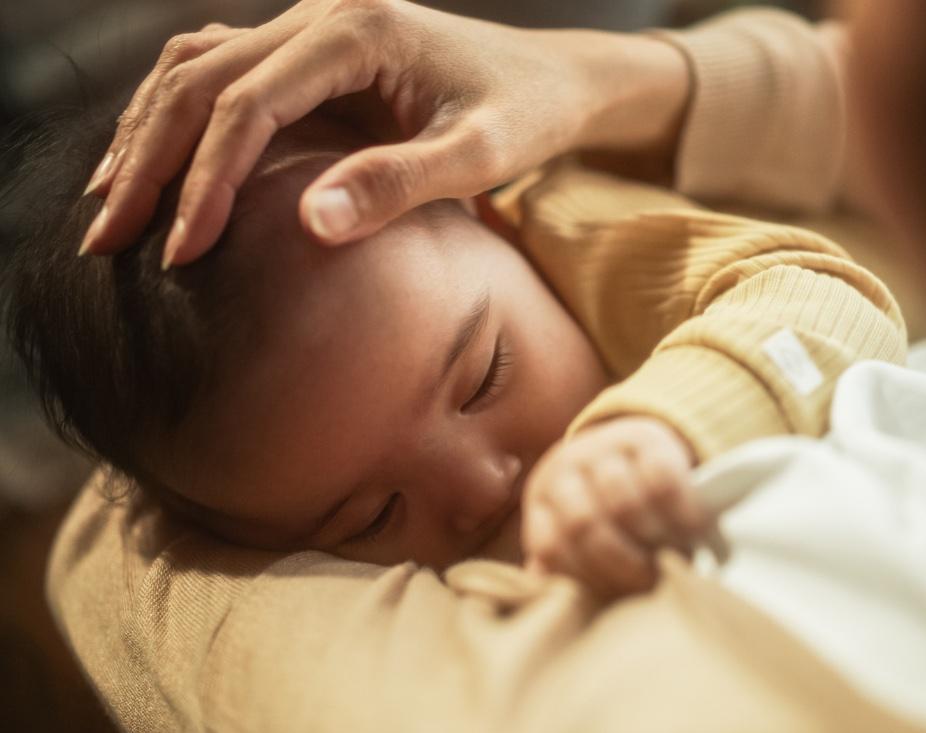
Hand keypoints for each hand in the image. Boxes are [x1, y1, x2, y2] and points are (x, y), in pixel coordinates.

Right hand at [79, 0, 688, 266]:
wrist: (554, 82)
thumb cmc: (526, 117)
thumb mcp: (479, 155)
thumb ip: (400, 184)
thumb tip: (309, 224)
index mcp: (356, 30)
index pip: (248, 104)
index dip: (207, 180)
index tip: (182, 252)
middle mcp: (320, 14)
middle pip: (199, 79)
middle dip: (149, 161)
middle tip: (108, 240)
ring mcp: (311, 27)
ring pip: (195, 67)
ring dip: (148, 134)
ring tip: (110, 204)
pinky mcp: (313, 53)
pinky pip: (222, 71)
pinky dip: (179, 117)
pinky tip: (159, 165)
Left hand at [521, 417, 711, 596]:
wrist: (636, 447)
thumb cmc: (609, 508)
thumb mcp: (582, 532)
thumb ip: (571, 565)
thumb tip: (557, 605)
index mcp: (542, 499)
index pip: (552, 547)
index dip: (586, 578)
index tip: (617, 598)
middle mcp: (564, 467)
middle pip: (585, 525)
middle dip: (622, 563)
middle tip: (652, 582)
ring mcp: (602, 446)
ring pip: (623, 504)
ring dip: (653, 540)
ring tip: (675, 559)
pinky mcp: (644, 436)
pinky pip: (662, 480)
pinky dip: (681, 511)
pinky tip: (695, 530)